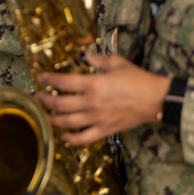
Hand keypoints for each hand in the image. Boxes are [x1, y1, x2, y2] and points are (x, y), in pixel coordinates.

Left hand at [35, 52, 169, 144]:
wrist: (156, 100)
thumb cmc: (138, 79)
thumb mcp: (117, 63)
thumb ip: (98, 59)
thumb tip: (85, 55)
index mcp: (94, 84)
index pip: (63, 82)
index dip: (49, 79)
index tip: (40, 77)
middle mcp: (91, 103)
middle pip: (60, 104)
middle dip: (44, 100)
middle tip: (37, 97)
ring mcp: (97, 119)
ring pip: (68, 122)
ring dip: (52, 119)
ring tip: (44, 115)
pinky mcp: (105, 130)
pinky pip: (84, 138)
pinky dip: (71, 139)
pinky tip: (63, 136)